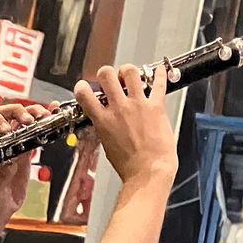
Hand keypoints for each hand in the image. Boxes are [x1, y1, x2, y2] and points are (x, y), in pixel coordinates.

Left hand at [0, 102, 54, 235]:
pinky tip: (52, 115)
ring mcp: (11, 145)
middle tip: (28, 121)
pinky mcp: (24, 152)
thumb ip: (1, 176)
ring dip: (33, 113)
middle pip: (5, 114)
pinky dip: (43, 123)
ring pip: (21, 120)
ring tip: (44, 115)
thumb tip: (10, 162)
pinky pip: (33, 133)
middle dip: (18, 112)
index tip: (7, 130)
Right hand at [74, 63, 176, 186]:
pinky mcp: (156, 106)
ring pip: (130, 71)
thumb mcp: (108, 147)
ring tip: (131, 77)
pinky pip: (159, 82)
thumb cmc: (129, 165)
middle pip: (107, 74)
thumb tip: (106, 121)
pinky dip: (160, 74)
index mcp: (104, 121)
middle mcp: (119, 109)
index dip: (83, 87)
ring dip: (128, 71)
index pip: (85, 94)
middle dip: (107, 74)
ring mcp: (138, 105)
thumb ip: (106, 129)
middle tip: (111, 80)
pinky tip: (159, 71)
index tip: (85, 86)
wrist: (148, 171)